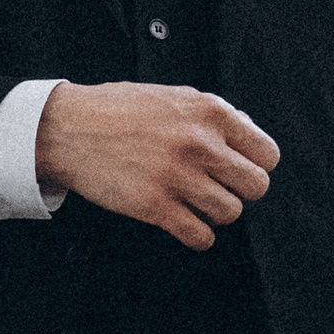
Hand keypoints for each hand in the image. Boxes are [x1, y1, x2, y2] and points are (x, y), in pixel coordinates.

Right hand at [34, 81, 279, 246]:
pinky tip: (184, 224)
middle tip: (216, 188)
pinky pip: (201, 237)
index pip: (267, 154)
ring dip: (215, 213)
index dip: (254, 166)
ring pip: (231, 213)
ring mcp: (177, 176)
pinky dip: (198, 236)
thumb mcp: (172, 96)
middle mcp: (199, 143)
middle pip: (256, 187)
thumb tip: (247, 133)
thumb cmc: (117, 110)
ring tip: (195, 204)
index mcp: (210, 112)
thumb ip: (212, 114)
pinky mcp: (155, 206)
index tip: (236, 170)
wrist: (67, 128)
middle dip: (239, 191)